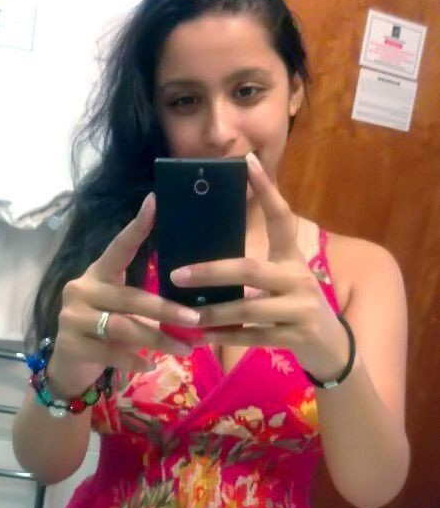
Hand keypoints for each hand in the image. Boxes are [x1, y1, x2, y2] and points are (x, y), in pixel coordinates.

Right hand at [47, 193, 199, 397]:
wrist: (68, 366)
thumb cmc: (103, 332)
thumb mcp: (121, 309)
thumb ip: (144, 303)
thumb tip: (193, 306)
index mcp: (97, 275)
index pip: (118, 248)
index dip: (137, 227)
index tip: (155, 202)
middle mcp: (82, 290)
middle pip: (130, 298)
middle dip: (166, 310)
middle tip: (195, 319)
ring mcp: (73, 317)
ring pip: (124, 327)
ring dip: (158, 339)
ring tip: (185, 349)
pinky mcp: (71, 344)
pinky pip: (110, 352)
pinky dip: (134, 359)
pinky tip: (150, 364)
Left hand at [170, 153, 349, 381]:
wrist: (331, 346)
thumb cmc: (298, 307)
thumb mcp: (285, 279)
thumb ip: (256, 268)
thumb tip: (207, 257)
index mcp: (292, 258)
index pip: (281, 218)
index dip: (266, 190)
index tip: (247, 161)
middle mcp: (298, 279)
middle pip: (249, 270)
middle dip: (211, 272)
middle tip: (178, 274)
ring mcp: (300, 309)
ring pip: (247, 309)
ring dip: (212, 312)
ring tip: (184, 313)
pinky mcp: (296, 337)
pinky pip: (253, 337)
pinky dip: (225, 337)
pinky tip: (202, 336)